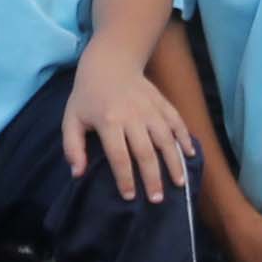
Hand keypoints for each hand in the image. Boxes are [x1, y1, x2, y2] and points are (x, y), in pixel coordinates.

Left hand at [61, 49, 193, 202]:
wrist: (109, 62)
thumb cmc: (88, 95)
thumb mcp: (71, 118)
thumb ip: (72, 146)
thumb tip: (77, 173)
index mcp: (108, 120)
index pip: (119, 156)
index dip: (125, 178)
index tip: (129, 196)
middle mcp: (132, 115)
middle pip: (146, 151)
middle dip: (152, 178)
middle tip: (157, 199)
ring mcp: (150, 108)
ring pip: (166, 138)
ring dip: (174, 162)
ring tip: (179, 184)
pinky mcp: (162, 102)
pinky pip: (177, 121)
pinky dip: (185, 138)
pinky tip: (190, 154)